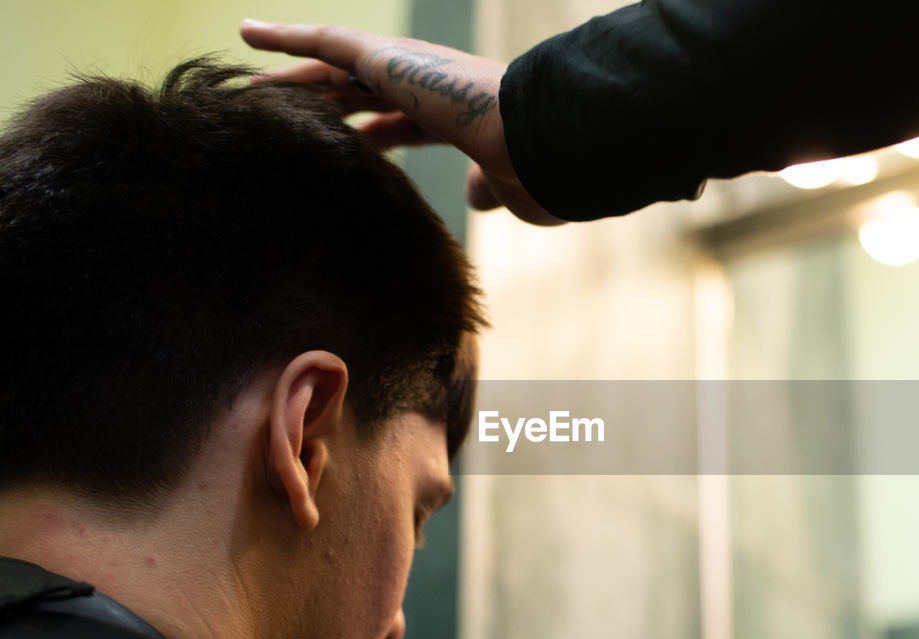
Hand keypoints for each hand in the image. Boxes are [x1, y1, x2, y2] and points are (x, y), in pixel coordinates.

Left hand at [239, 20, 562, 225]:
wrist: (544, 142)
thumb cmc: (538, 173)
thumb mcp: (507, 190)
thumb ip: (486, 187)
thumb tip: (478, 194)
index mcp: (460, 118)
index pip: (406, 121)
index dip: (375, 133)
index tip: (354, 146)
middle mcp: (432, 85)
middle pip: (365, 93)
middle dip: (328, 105)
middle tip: (289, 116)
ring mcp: (411, 69)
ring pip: (336, 70)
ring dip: (294, 79)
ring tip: (248, 86)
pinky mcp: (391, 59)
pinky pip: (324, 44)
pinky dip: (287, 38)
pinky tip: (247, 36)